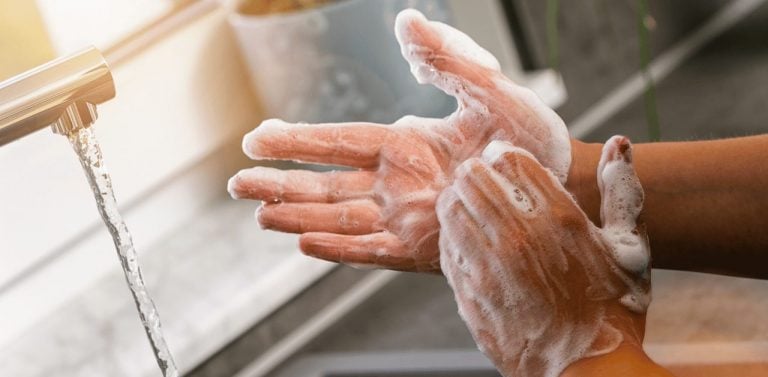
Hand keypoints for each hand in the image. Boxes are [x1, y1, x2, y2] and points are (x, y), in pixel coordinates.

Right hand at [228, 9, 569, 271]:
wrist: (563, 186)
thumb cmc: (531, 136)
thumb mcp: (491, 89)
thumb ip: (446, 60)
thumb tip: (405, 21)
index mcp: (405, 144)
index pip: (339, 142)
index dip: (297, 140)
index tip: (257, 138)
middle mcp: (397, 182)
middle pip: (327, 184)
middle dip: (281, 183)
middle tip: (237, 182)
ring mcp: (407, 218)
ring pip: (340, 218)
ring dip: (299, 217)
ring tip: (259, 215)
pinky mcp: (423, 249)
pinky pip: (373, 251)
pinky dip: (341, 249)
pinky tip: (305, 244)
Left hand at [438, 137, 651, 376]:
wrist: (586, 373)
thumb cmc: (614, 310)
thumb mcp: (630, 250)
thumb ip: (621, 193)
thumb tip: (619, 143)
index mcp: (559, 220)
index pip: (510, 159)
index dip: (505, 154)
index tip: (508, 161)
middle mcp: (518, 239)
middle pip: (473, 177)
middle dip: (478, 171)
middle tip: (484, 176)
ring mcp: (487, 267)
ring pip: (452, 207)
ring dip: (460, 198)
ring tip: (473, 202)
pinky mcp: (467, 292)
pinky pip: (445, 244)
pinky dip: (452, 232)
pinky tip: (468, 237)